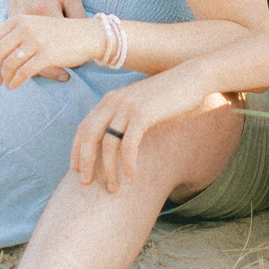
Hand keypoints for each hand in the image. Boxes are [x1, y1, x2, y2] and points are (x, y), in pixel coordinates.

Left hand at [0, 13, 103, 87]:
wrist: (89, 34)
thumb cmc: (62, 33)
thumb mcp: (37, 26)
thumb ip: (18, 34)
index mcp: (20, 20)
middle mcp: (25, 28)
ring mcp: (36, 41)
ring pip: (10, 63)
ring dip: (5, 77)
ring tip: (7, 84)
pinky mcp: (47, 55)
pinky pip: (24, 72)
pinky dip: (16, 81)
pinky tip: (15, 85)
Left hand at [71, 66, 233, 191]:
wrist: (192, 78)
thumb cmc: (168, 96)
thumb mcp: (140, 105)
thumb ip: (125, 118)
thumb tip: (115, 143)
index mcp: (110, 99)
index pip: (83, 127)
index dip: (77, 149)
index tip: (76, 170)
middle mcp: (114, 101)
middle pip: (88, 135)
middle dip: (85, 161)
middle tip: (86, 183)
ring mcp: (127, 106)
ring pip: (108, 143)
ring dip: (108, 170)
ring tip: (113, 189)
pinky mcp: (143, 114)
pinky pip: (129, 145)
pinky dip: (128, 164)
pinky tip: (131, 179)